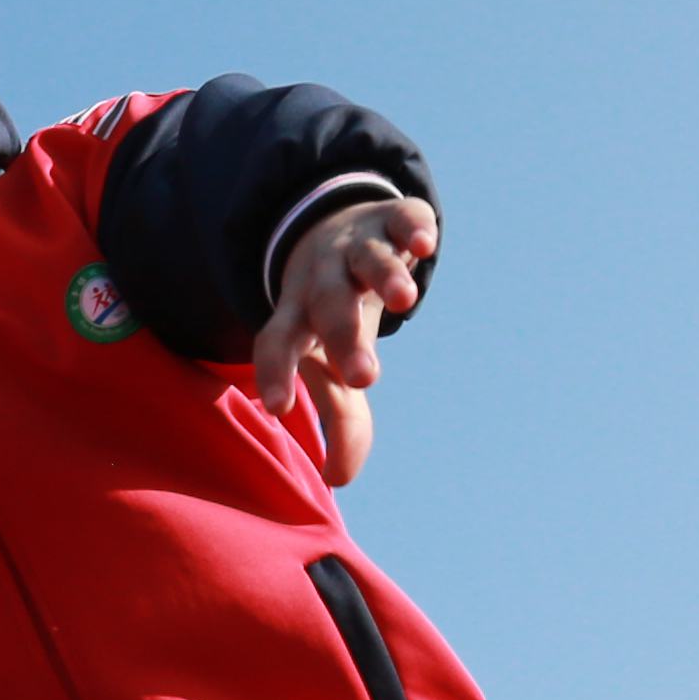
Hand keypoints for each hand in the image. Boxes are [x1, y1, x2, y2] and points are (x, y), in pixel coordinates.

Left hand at [252, 191, 435, 488]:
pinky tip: (423, 247)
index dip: (275, 373)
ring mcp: (358, 247)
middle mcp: (323, 281)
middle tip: (364, 378)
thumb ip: (339, 418)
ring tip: (405, 303)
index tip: (279, 408)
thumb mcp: (330, 361)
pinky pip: (402, 219)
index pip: (275, 344)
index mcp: (298, 317)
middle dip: (343, 338)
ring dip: (383, 278)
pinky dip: (413, 229)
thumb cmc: (331, 314)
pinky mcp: (392, 222)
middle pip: (327, 307)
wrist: (333, 225)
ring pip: (367, 261)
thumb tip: (338, 479)